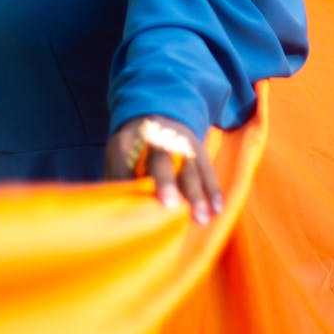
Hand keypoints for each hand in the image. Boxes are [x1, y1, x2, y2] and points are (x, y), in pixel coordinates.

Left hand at [105, 115, 222, 224]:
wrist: (155, 114)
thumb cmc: (131, 149)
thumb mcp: (116, 158)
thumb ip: (119, 180)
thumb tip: (125, 213)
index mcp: (126, 140)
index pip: (126, 160)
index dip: (129, 179)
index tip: (137, 202)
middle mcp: (155, 136)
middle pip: (161, 158)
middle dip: (166, 181)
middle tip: (171, 206)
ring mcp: (179, 140)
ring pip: (188, 166)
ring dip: (196, 193)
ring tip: (200, 218)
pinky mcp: (198, 147)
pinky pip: (206, 168)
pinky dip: (212, 189)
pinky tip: (216, 208)